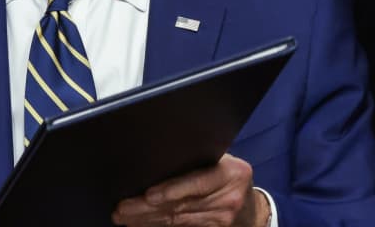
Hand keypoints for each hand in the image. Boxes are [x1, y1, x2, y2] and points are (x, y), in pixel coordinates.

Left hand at [113, 154, 265, 226]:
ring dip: (147, 220)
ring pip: (178, 221)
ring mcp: (222, 219)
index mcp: (231, 173)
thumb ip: (199, 159)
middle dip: (147, 208)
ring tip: (125, 217)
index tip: (149, 195)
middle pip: (182, 205)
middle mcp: (229, 198)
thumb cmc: (229, 176)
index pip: (198, 183)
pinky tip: (141, 225)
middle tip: (122, 208)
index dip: (173, 190)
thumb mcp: (223, 161)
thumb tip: (158, 155)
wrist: (252, 209)